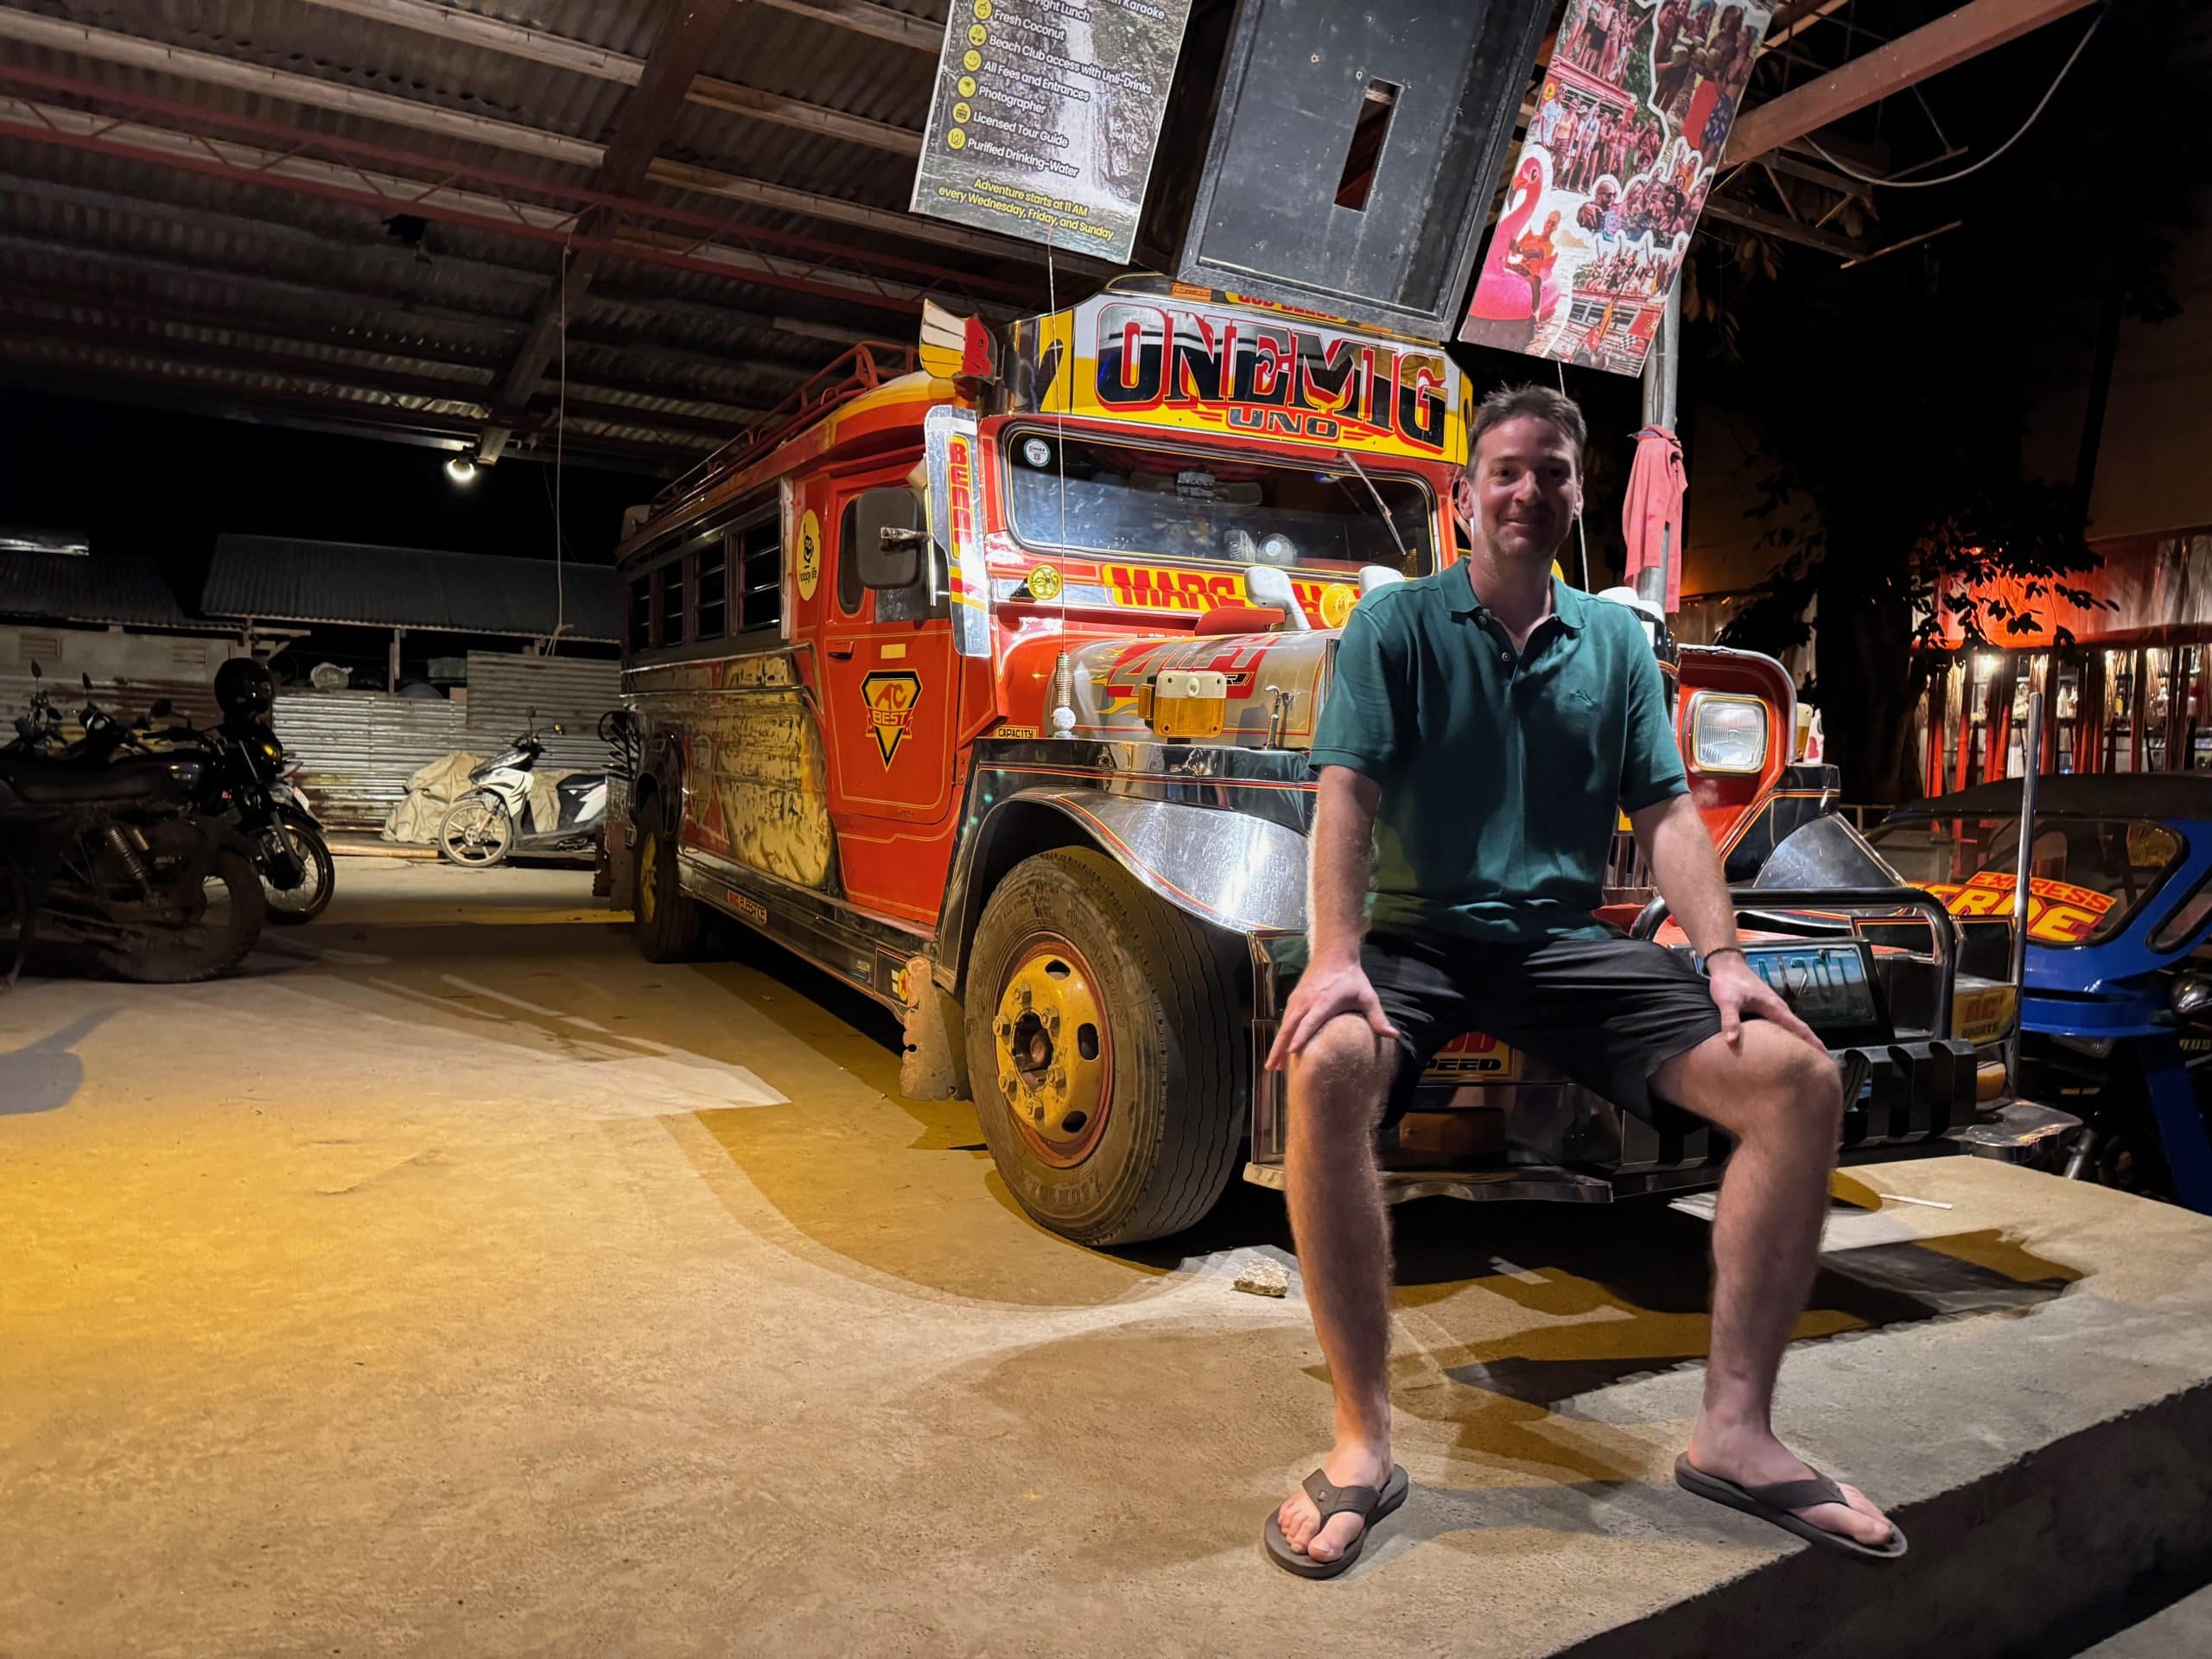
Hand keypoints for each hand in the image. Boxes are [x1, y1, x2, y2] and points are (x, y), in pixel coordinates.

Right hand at [1265, 956, 1395, 1070]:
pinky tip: (1279, 1048)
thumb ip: (1377, 1017)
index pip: (1310, 1022)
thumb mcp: (1367, 996)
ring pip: (1284, 1025)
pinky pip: (1285, 1019)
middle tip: (1273, 1068)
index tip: (1292, 1052)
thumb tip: (1393, 1036)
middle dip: (1280, 1048)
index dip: (1301, 1037)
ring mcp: (1297, 1000)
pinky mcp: (1294, 999)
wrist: (1333, 954)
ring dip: (1277, 1044)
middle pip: (1289, 1027)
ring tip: (1273, 1065)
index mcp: (1324, 1002)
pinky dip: (1281, 1035)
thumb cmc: (1351, 978)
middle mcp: (1306, 1002)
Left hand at [1706, 953, 1821, 1052]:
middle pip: (1798, 1030)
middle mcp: (1778, 1008)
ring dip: (1798, 1040)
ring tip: (1804, 1058)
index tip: (1825, 1055)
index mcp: (1775, 1008)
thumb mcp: (1727, 1001)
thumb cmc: (1729, 981)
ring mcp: (1772, 1007)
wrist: (1727, 965)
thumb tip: (1731, 1041)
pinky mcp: (1765, 1007)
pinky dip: (1785, 1035)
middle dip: (1809, 1045)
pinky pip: (1779, 1024)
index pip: (1799, 1027)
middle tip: (1818, 1063)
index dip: (1813, 1042)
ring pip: (1789, 1027)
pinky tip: (1782, 1045)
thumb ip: (1730, 1020)